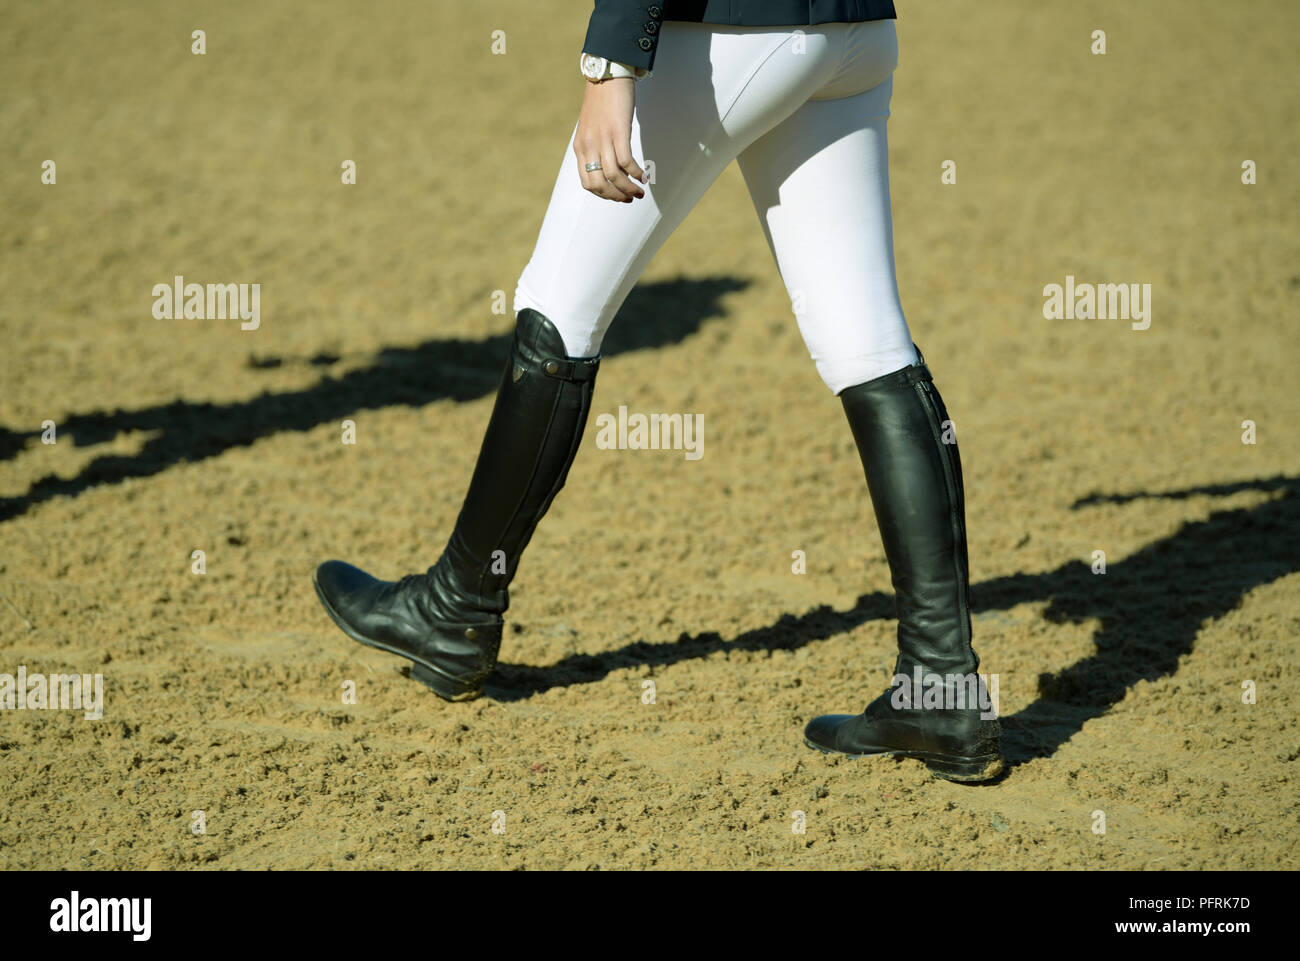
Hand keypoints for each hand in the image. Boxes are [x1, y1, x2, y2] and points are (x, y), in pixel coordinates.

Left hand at [574, 78, 645, 202]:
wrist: (607, 73)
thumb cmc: (602, 100)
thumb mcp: (591, 127)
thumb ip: (594, 146)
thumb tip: (606, 165)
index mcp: (580, 147)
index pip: (588, 183)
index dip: (604, 195)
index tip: (618, 196)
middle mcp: (589, 145)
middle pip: (599, 184)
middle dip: (616, 196)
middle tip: (631, 198)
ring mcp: (602, 139)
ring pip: (613, 176)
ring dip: (628, 188)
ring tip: (640, 191)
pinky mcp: (618, 131)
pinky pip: (626, 161)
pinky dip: (636, 172)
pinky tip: (644, 175)